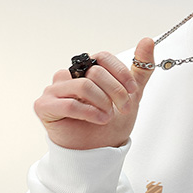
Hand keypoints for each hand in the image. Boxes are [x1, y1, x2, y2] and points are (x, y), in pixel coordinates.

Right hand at [33, 37, 155, 149]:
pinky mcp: (44, 106)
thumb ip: (140, 69)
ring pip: (84, 86)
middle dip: (116, 92)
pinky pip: (69, 104)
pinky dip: (89, 113)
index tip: (133, 91)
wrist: (99, 151)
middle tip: (124, 108)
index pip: (103, 57)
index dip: (121, 73)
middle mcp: (69, 77)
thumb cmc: (109, 123)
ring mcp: (54, 90)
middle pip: (95, 72)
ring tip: (107, 116)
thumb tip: (147, 41)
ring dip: (103, 104)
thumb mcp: (132, 95)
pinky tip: (98, 120)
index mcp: (86, 70)